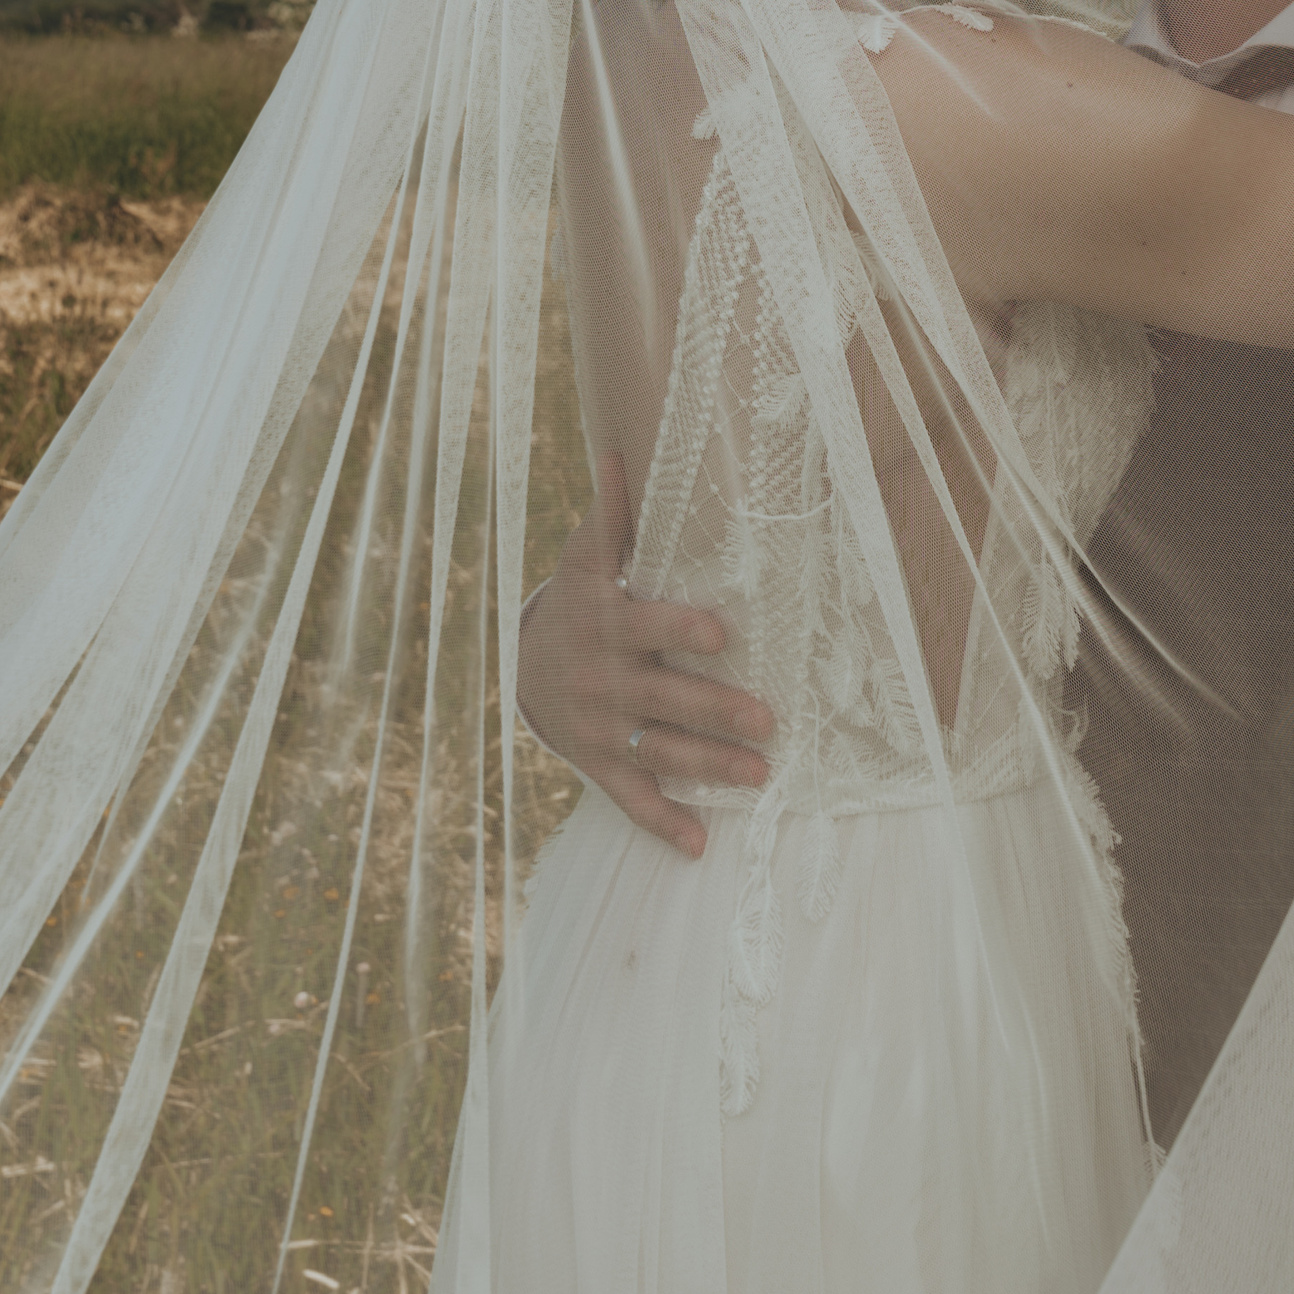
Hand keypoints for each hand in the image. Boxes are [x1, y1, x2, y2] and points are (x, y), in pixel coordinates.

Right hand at [516, 453, 771, 858]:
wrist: (526, 669)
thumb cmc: (581, 603)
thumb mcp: (585, 559)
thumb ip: (609, 516)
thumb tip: (619, 449)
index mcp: (607, 622)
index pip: (648, 624)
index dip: (682, 629)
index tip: (722, 631)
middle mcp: (605, 679)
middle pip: (665, 697)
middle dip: (716, 710)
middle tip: (766, 719)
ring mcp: (604, 727)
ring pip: (661, 750)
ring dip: (709, 765)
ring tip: (760, 776)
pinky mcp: (603, 764)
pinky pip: (632, 798)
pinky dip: (664, 824)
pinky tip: (700, 845)